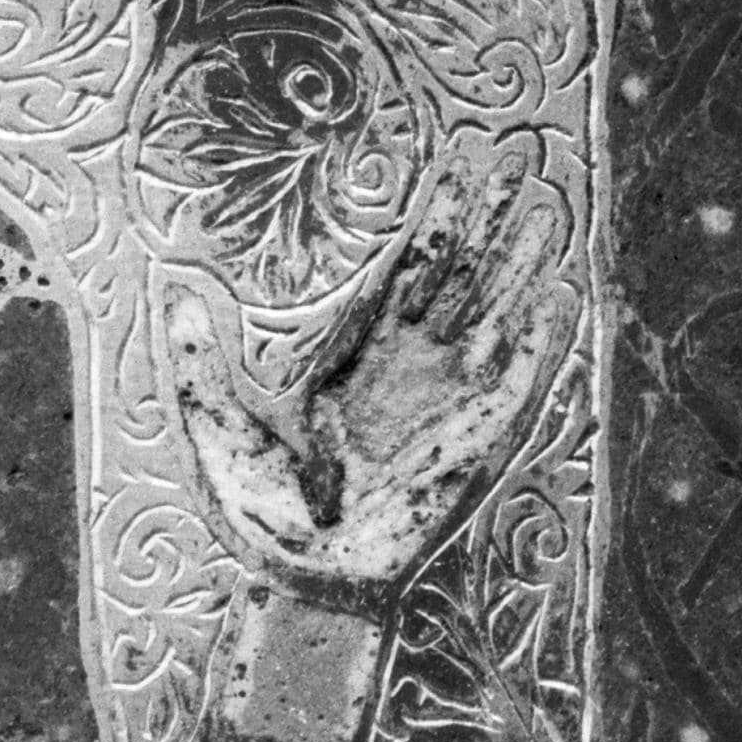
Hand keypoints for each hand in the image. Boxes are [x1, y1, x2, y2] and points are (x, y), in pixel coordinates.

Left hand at [176, 157, 571, 589]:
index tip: (456, 166)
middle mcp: (411, 374)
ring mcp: (448, 406)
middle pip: (463, 277)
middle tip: (515, 158)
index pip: (409, 271)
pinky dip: (543, 342)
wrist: (307, 583)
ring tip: (551, 206)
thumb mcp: (215, 427)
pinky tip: (564, 297)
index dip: (437, 219)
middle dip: (491, 222)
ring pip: (496, 315)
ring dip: (524, 264)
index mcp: (358, 359)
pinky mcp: (477, 444)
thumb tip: (177, 294)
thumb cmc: (261, 517)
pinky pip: (519, 384)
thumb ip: (198, 363)